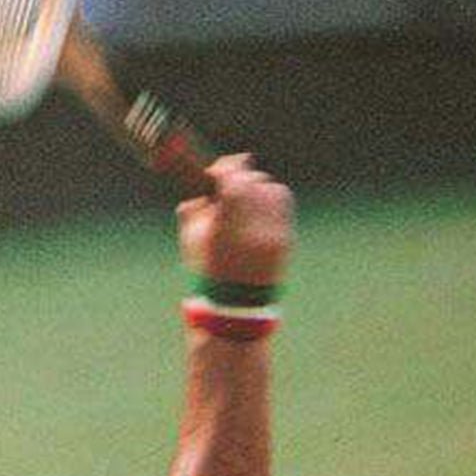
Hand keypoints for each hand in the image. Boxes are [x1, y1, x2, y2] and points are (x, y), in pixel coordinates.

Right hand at [177, 154, 292, 286]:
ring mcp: (272, 235)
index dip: (226, 168)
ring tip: (245, 197)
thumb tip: (202, 181)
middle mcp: (251, 231)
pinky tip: (259, 207)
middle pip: (252, 182)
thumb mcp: (190, 240)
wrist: (236, 306)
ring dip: (257, 186)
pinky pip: (282, 203)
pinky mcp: (285, 238)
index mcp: (224, 231)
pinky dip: (270, 198)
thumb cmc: (207, 270)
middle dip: (239, 176)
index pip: (232, 182)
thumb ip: (193, 208)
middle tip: (229, 179)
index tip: (218, 169)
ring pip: (270, 188)